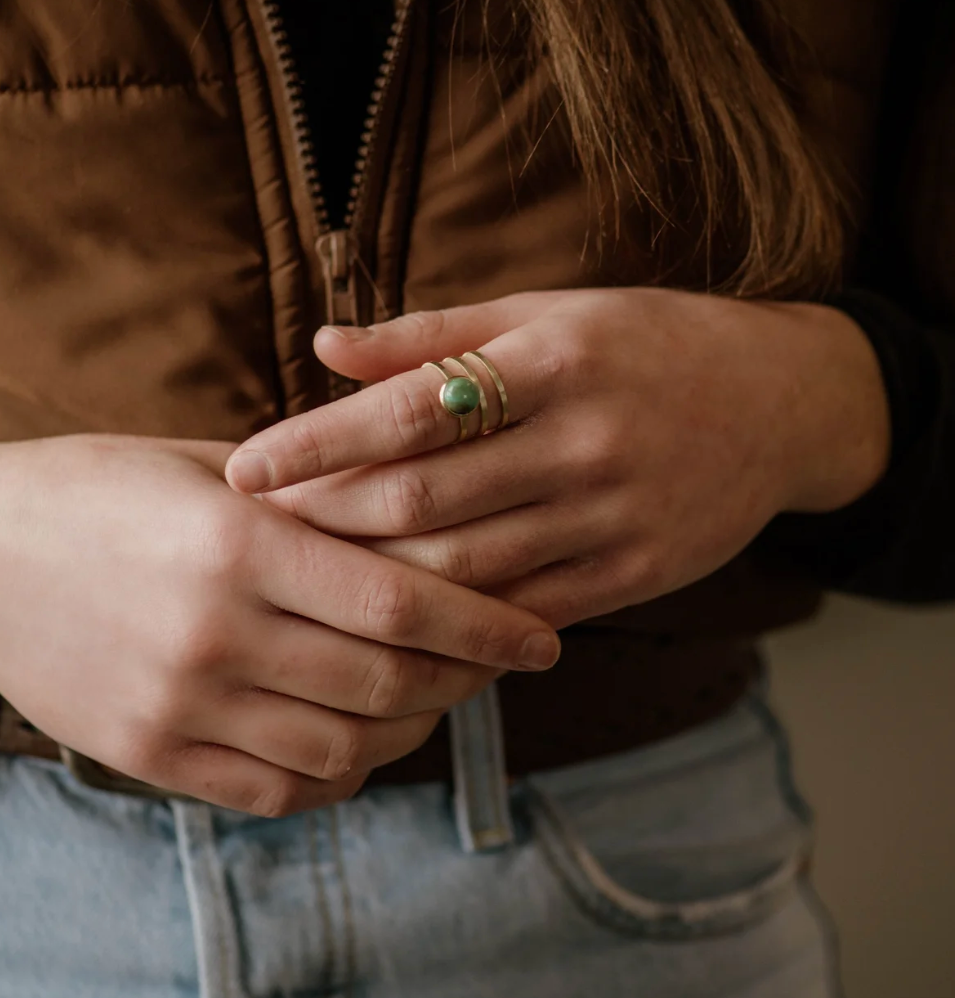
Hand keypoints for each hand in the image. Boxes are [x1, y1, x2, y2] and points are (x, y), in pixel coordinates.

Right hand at [0, 435, 557, 815]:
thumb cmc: (104, 488)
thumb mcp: (209, 469)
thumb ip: (313, 499)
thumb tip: (422, 519)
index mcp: (238, 547)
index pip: (402, 602)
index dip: (489, 625)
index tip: (544, 637)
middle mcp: (215, 635)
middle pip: (388, 681)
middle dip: (468, 679)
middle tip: (502, 661)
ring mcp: (181, 708)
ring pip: (345, 749)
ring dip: (414, 728)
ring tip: (436, 694)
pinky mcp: (152, 756)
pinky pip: (280, 790)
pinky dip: (342, 771)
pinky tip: (360, 735)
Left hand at [226, 288, 889, 626]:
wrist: (783, 403)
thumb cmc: (649, 344)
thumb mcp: (551, 314)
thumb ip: (435, 332)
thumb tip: (323, 347)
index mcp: (555, 361)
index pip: (409, 409)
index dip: (316, 442)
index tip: (243, 467)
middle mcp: (585, 441)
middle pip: (424, 501)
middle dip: (326, 521)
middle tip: (255, 534)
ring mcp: (615, 517)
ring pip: (466, 569)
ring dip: (377, 580)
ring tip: (310, 581)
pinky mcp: (637, 573)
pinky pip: (524, 613)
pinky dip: (455, 623)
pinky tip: (400, 623)